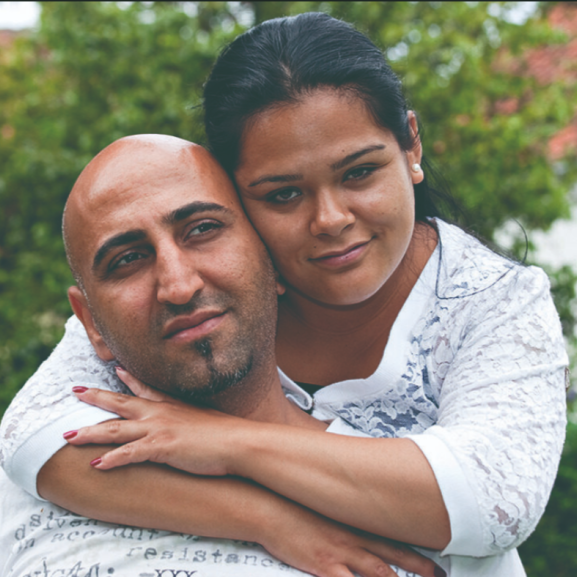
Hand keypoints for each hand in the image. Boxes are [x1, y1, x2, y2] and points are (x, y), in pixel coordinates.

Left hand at [66, 368, 244, 474]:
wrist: (240, 441)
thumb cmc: (228, 434)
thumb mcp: (207, 419)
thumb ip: (195, 419)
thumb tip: (195, 423)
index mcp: (173, 406)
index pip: (145, 389)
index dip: (128, 379)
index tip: (115, 370)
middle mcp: (161, 413)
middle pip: (121, 403)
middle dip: (96, 397)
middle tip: (75, 390)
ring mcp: (159, 429)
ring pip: (116, 429)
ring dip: (89, 433)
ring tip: (67, 437)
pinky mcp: (162, 447)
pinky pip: (129, 453)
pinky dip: (111, 459)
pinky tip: (95, 465)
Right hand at [259, 502, 442, 576]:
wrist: (271, 508)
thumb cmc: (295, 507)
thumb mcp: (323, 508)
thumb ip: (342, 517)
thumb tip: (354, 522)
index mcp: (354, 525)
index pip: (391, 540)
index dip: (415, 553)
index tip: (435, 562)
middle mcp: (353, 539)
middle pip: (393, 558)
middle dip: (419, 569)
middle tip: (440, 576)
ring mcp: (340, 553)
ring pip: (379, 574)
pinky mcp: (324, 566)